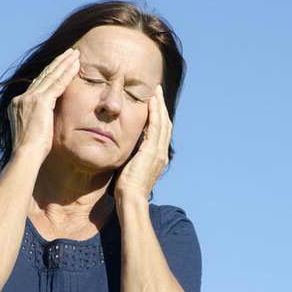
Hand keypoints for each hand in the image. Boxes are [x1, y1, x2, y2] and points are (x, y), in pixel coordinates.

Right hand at [7, 48, 79, 160]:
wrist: (26, 155)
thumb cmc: (32, 151)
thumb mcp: (33, 131)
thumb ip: (39, 120)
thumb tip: (46, 121)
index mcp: (18, 104)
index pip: (37, 84)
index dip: (50, 73)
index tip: (60, 65)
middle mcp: (22, 98)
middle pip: (44, 75)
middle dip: (58, 63)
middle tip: (69, 53)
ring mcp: (30, 98)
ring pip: (51, 75)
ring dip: (65, 63)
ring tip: (75, 54)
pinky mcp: (40, 101)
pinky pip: (58, 83)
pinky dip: (68, 73)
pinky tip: (76, 65)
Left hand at [114, 85, 171, 199]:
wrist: (131, 199)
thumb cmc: (127, 189)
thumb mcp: (131, 169)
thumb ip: (132, 159)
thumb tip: (126, 152)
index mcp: (158, 158)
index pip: (161, 132)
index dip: (159, 116)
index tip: (154, 104)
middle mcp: (162, 154)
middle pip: (165, 124)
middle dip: (161, 107)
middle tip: (157, 91)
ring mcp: (158, 152)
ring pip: (162, 122)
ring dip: (159, 105)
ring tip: (155, 92)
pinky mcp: (152, 151)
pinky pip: (155, 127)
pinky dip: (154, 113)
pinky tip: (150, 102)